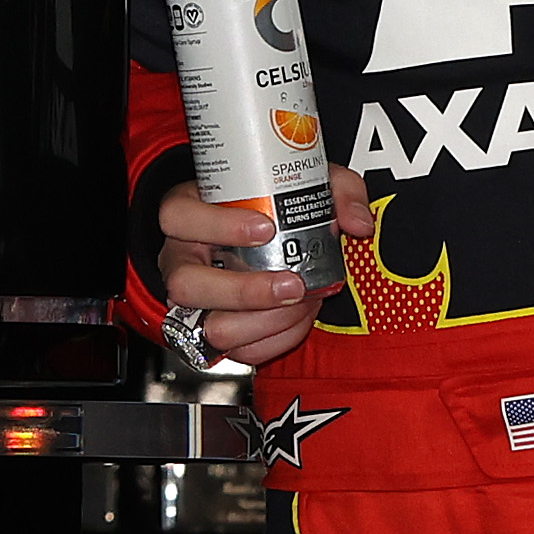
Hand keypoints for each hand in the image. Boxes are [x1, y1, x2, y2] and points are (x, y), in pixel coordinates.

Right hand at [155, 163, 374, 369]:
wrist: (263, 239)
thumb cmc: (269, 206)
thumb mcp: (305, 182)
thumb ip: (337, 191)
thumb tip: (356, 222)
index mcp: (188, 212)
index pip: (178, 215)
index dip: (217, 225)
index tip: (266, 228)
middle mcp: (181, 259)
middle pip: (185, 283)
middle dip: (244, 291)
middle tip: (292, 285)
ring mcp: (193, 301)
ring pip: (208, 325)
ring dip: (261, 322)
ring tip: (300, 303)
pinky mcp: (213, 332)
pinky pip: (235, 351)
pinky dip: (272, 340)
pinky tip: (297, 319)